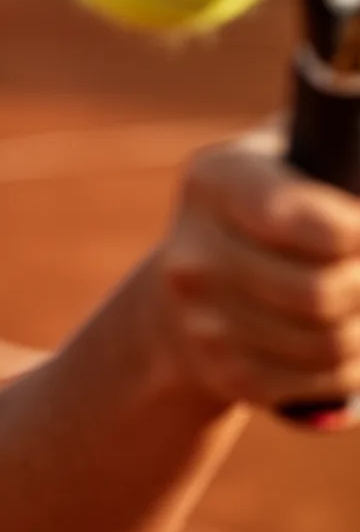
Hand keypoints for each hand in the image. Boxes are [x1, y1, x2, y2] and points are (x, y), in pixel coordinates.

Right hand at [154, 122, 359, 429]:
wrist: (189, 289)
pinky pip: (320, 381)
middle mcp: (191, 253)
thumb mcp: (293, 155)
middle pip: (320, 292)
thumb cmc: (273, 205)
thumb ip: (345, 149)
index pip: (296, 217)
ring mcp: (200, 319)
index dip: (355, 232)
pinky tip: (349, 337)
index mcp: (213, 180)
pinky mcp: (222, 371)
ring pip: (329, 344)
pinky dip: (354, 367)